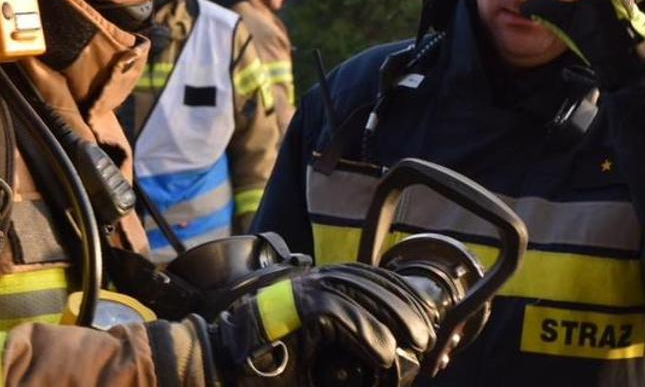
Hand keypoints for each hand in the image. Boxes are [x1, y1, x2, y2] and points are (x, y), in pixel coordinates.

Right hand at [206, 264, 438, 386]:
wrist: (217, 364)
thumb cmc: (261, 365)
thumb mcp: (313, 353)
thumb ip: (344, 347)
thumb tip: (383, 355)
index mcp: (315, 289)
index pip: (365, 278)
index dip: (397, 295)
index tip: (421, 319)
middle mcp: (310, 282)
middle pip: (369, 281)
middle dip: (405, 305)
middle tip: (427, 333)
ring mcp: (301, 291)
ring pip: (359, 293)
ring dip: (394, 318)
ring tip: (417, 342)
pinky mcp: (295, 307)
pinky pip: (340, 315)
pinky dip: (367, 334)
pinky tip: (385, 353)